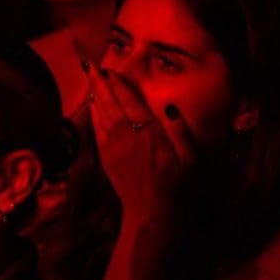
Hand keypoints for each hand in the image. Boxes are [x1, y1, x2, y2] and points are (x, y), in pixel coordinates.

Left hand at [85, 64, 197, 221]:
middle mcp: (126, 136)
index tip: (111, 70)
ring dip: (95, 95)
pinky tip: (92, 105)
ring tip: (90, 79)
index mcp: (148, 134)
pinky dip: (93, 114)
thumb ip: (181, 131)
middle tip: (91, 66)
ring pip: (100, 114)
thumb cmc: (177, 186)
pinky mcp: (105, 158)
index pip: (130, 102)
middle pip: (110, 103)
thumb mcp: (190, 160)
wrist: (151, 213)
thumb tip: (170, 106)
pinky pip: (96, 130)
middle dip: (100, 83)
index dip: (120, 85)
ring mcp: (112, 147)